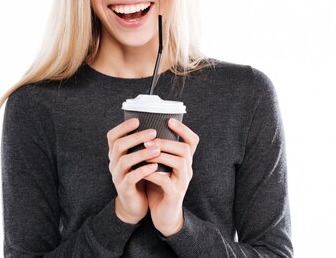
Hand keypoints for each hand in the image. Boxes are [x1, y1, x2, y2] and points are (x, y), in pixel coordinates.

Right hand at [107, 118, 159, 223]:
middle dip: (136, 137)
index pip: (112, 136)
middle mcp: (113, 163)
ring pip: (125, 161)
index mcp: (115, 154)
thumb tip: (154, 125)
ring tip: (158, 149)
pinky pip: (132, 177)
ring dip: (142, 153)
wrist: (134, 203)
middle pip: (118, 145)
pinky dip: (143, 170)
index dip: (123, 127)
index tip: (138, 120)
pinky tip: (155, 166)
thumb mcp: (136, 159)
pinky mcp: (124, 188)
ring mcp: (117, 176)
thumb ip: (139, 145)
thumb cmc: (138, 176)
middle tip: (153, 132)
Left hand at [143, 118, 199, 235]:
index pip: (192, 141)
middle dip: (165, 142)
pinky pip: (166, 182)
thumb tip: (144, 132)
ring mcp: (182, 182)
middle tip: (148, 140)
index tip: (169, 120)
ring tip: (144, 152)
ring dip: (160, 156)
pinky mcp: (174, 195)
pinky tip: (143, 171)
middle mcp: (187, 170)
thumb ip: (157, 152)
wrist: (164, 215)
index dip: (183, 129)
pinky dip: (153, 174)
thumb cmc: (160, 187)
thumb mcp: (160, 167)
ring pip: (179, 162)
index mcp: (184, 161)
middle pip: (185, 149)